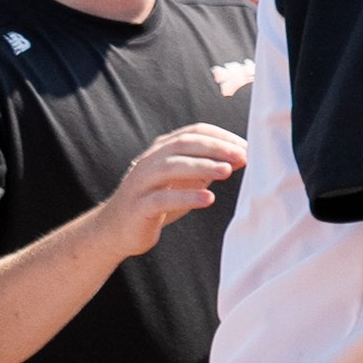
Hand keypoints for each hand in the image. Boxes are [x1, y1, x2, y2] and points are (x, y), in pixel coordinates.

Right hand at [99, 125, 246, 256]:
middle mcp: (149, 161)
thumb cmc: (158, 200)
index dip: (220, 136)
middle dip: (215, 148)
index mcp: (162, 150)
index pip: (193, 132)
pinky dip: (186, 196)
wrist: (116, 229)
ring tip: (227, 172)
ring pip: (171, 167)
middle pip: (183, 145)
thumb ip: (208, 167)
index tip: (245, 146)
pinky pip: (161, 198)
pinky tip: (208, 198)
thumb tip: (241, 157)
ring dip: (202, 167)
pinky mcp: (138, 207)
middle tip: (242, 156)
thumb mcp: (185, 180)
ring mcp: (141, 183)